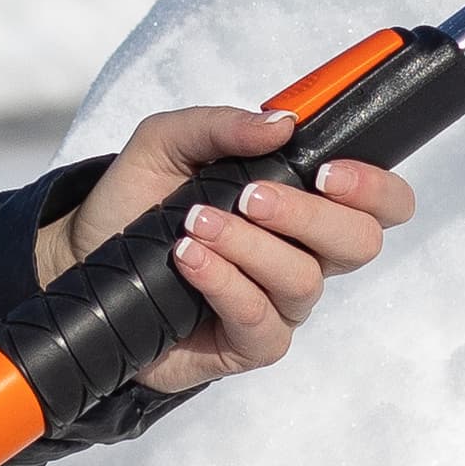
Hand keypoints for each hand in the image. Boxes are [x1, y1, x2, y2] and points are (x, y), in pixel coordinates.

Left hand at [29, 103, 417, 396]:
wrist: (84, 259)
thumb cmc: (137, 202)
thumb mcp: (168, 142)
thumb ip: (222, 125)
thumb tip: (280, 123)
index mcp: (306, 202)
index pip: (380, 202)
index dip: (375, 188)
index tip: (329, 170)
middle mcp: (305, 254)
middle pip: (359, 243)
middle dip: (308, 215)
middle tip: (251, 196)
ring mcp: (281, 302)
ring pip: (304, 280)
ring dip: (247, 246)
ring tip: (193, 225)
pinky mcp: (250, 343)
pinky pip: (262, 321)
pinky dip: (225, 284)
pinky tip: (189, 261)